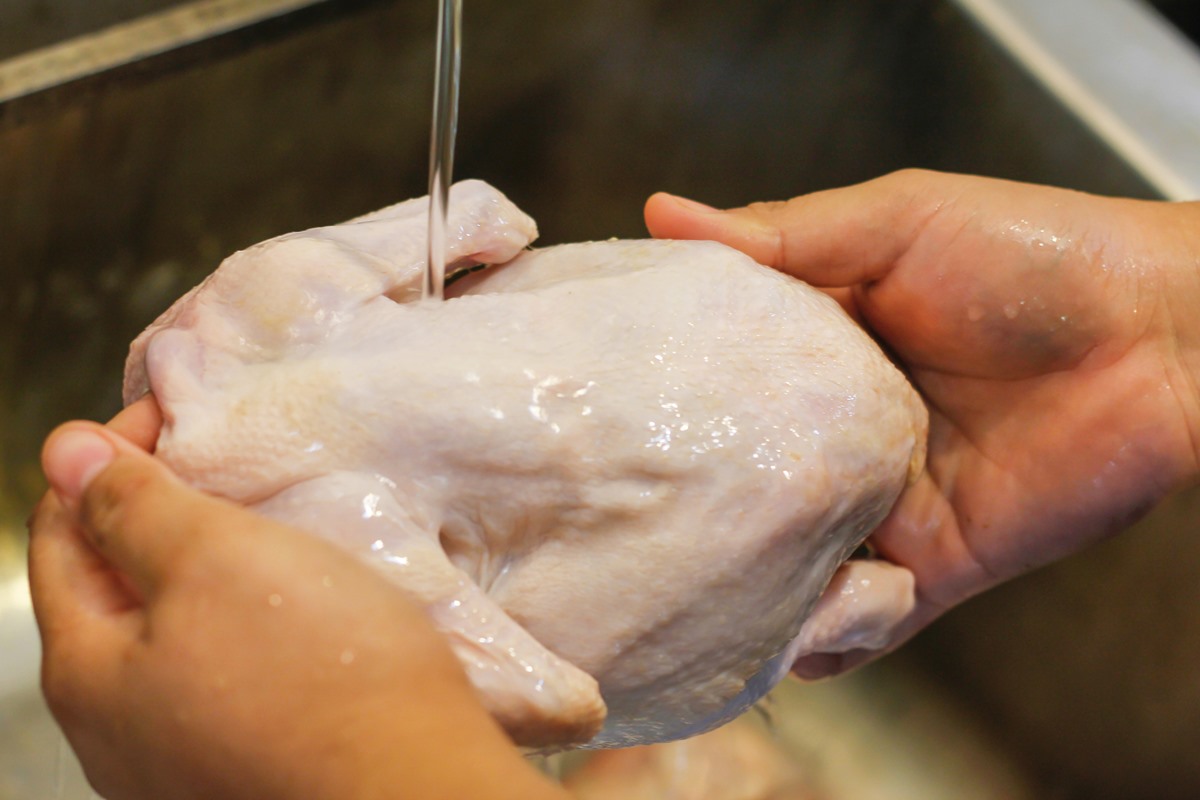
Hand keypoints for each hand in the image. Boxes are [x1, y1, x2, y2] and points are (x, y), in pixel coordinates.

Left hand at [29, 399, 565, 799]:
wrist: (417, 787)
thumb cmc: (323, 676)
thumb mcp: (216, 562)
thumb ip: (131, 506)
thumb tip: (64, 452)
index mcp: (89, 672)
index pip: (63, 530)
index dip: (109, 456)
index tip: (175, 413)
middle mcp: (118, 729)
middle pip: (112, 586)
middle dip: (156, 512)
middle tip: (223, 462)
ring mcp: (179, 758)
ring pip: (170, 631)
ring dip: (204, 568)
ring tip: (264, 526)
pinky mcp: (244, 764)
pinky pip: (221, 670)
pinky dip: (241, 619)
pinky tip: (291, 605)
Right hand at [646, 169, 1199, 675]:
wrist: (1164, 336)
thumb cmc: (1033, 256)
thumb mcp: (895, 220)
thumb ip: (781, 233)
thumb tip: (662, 211)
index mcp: (819, 349)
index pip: (716, 378)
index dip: (658, 391)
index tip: (589, 402)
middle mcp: (840, 432)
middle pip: (744, 477)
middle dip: (686, 500)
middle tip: (609, 514)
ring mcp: (883, 503)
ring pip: (789, 558)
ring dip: (740, 582)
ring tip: (669, 596)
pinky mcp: (934, 564)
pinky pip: (866, 616)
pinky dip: (823, 641)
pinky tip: (774, 647)